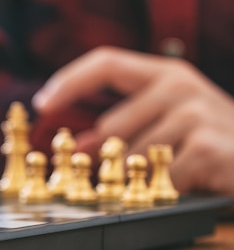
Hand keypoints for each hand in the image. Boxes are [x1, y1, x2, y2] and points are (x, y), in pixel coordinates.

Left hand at [33, 46, 233, 195]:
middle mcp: (179, 84)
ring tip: (176, 170)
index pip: (104, 62)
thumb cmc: (208, 139)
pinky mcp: (205, 144)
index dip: (68, 81)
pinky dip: (169, 187)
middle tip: (127, 169)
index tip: (41, 103)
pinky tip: (192, 179)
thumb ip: (123, 126)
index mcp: (164, 73)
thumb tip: (79, 144)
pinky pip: (160, 176)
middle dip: (109, 156)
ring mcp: (195, 112)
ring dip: (146, 174)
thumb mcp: (165, 123)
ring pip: (133, 156)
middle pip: (111, 127)